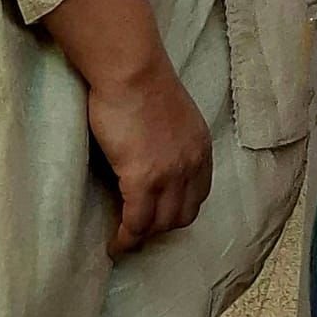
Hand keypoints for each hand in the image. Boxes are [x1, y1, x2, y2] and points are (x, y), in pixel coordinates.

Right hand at [87, 60, 212, 256]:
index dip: (178, 210)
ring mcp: (170, 173)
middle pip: (182, 215)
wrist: (133, 73)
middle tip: (138, 230)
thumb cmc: (145, 87)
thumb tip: (156, 162)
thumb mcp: (174, 119)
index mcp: (202, 147)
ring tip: (124, 239)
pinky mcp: (143, 178)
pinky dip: (125, 238)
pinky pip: (136, 223)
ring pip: (160, 224)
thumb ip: (173, 143)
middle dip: (161, 227)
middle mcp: (193, 163)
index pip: (199, 194)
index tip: (159, 216)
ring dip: (141, 236)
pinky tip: (114, 243)